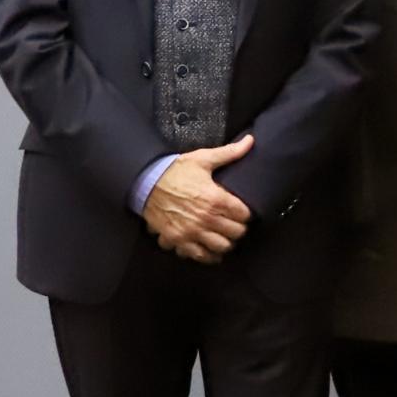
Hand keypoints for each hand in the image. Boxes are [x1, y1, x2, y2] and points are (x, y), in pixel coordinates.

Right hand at [142, 134, 254, 262]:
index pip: (244, 215)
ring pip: (221, 247)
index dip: (246, 214)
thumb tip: (250, 141)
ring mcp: (192, 231)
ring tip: (224, 236)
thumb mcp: (203, 159)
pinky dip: (206, 254)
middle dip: (238, 228)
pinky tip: (209, 248)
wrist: (145, 182)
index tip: (243, 212)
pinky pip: (199, 255)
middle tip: (234, 224)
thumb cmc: (175, 170)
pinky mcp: (178, 240)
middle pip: (236, 233)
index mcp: (216, 198)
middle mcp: (206, 218)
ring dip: (225, 243)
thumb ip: (230, 152)